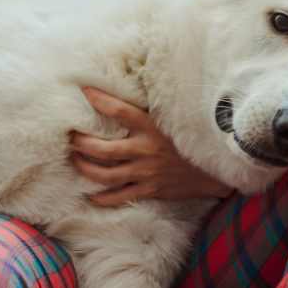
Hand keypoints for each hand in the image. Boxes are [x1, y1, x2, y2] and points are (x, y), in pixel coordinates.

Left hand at [72, 87, 233, 206]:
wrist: (216, 170)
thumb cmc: (193, 140)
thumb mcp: (175, 119)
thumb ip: (153, 110)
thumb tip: (133, 93)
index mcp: (152, 127)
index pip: (120, 110)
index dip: (100, 100)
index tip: (84, 90)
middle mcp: (146, 150)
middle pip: (102, 149)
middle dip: (81, 143)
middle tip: (71, 137)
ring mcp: (146, 172)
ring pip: (105, 174)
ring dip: (85, 167)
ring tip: (75, 160)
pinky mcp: (150, 190)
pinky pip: (119, 196)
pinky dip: (102, 198)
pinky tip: (91, 195)